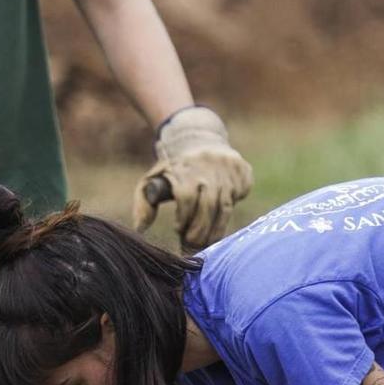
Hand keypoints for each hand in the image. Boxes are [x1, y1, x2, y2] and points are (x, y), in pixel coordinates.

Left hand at [133, 105, 252, 248]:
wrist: (199, 139)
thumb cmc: (173, 169)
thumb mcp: (151, 180)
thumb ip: (143, 204)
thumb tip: (140, 228)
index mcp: (184, 167)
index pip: (186, 197)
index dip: (184, 218)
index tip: (179, 230)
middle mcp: (208, 164)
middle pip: (209, 205)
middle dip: (201, 231)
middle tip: (194, 245)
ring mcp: (229, 166)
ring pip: (226, 205)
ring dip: (216, 229)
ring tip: (207, 242)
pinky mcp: (243, 170)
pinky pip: (240, 197)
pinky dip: (231, 211)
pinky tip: (220, 218)